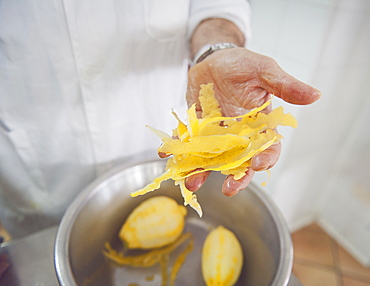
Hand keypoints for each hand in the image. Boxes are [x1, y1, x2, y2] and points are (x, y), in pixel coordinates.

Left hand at [185, 48, 319, 195]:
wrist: (214, 59)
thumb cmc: (242, 64)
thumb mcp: (264, 70)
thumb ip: (284, 85)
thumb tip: (315, 95)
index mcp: (259, 126)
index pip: (267, 148)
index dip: (265, 159)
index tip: (258, 165)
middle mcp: (238, 136)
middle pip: (239, 162)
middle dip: (235, 177)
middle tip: (229, 189)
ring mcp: (215, 135)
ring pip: (211, 159)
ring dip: (202, 171)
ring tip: (192, 181)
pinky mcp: (195, 130)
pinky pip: (186, 143)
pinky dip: (176, 149)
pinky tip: (165, 154)